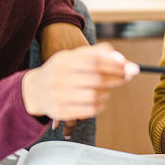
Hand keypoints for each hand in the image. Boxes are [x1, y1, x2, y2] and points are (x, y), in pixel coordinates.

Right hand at [21, 42, 137, 121]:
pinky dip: (100, 105)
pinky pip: (88, 110)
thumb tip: (122, 59)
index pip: (95, 61)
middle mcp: (59, 78)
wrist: (33, 90)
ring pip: (94, 96)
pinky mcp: (60, 111)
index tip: (131, 67)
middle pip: (96, 79)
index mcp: (64, 61)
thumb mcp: (73, 56)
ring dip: (107, 92)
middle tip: (126, 77)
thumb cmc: (60, 70)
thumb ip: (97, 53)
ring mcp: (58, 96)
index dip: (115, 65)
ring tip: (107, 89)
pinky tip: (100, 100)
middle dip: (117, 78)